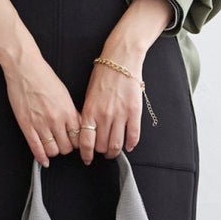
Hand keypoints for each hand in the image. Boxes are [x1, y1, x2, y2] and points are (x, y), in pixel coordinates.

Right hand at [2, 54, 83, 167]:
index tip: (75, 141)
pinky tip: (43, 160)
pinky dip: (41, 157)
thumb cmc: (44, 77)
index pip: (79, 138)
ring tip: (53, 146)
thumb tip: (77, 126)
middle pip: (67, 147)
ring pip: (53, 150)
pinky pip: (36, 148)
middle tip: (64, 143)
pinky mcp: (26, 126)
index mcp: (68, 111)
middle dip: (66, 147)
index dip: (78, 142)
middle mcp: (56, 120)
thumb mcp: (65, 94)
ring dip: (54, 151)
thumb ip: (71, 112)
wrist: (25, 69)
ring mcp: (40, 124)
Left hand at [76, 49, 147, 164]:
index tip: (87, 159)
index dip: (86, 154)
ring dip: (115, 152)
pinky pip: (133, 135)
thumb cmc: (103, 75)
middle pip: (102, 146)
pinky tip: (129, 146)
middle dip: (101, 152)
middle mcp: (104, 115)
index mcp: (89, 111)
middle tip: (103, 152)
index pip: (85, 141)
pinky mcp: (134, 112)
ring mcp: (120, 115)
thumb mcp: (89, 95)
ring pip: (117, 144)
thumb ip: (89, 114)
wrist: (120, 60)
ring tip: (114, 151)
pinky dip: (131, 144)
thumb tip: (89, 132)